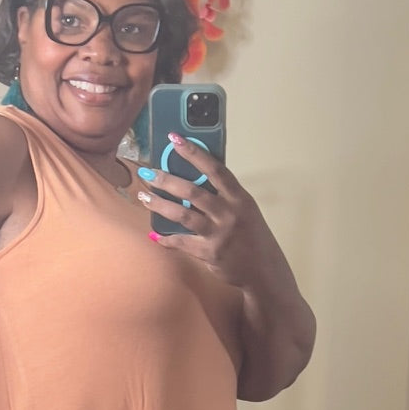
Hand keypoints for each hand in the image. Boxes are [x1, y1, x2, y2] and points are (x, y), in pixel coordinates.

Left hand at [137, 134, 281, 291]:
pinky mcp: (210, 253)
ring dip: (160, 205)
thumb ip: (223, 196)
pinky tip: (155, 235)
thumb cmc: (252, 236)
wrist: (264, 270)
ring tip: (143, 196)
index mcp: (240, 198)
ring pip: (183, 215)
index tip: (174, 139)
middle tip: (147, 173)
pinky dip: (167, 239)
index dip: (194, 153)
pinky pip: (182, 243)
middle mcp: (230, 213)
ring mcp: (219, 234)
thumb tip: (193, 179)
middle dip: (166, 180)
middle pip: (193, 191)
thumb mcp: (244, 210)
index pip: (215, 169)